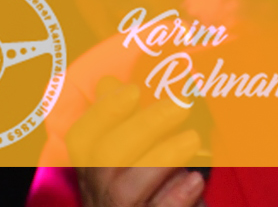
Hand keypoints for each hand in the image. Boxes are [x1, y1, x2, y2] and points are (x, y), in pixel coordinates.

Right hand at [70, 78, 204, 206]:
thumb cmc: (149, 192)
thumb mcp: (133, 158)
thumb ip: (124, 124)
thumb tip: (108, 83)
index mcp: (96, 171)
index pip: (82, 139)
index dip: (102, 113)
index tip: (132, 90)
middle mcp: (100, 194)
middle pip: (105, 157)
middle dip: (144, 126)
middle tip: (181, 105)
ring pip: (124, 190)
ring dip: (161, 159)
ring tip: (192, 140)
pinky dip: (174, 198)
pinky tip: (194, 181)